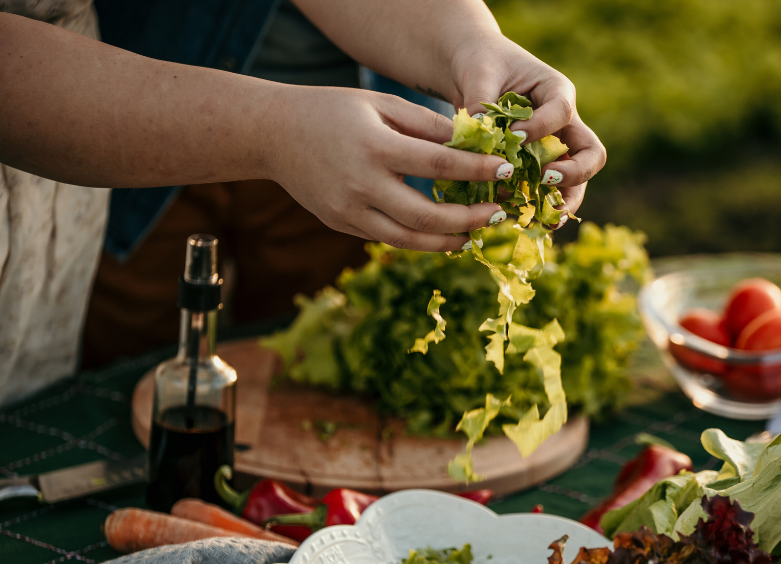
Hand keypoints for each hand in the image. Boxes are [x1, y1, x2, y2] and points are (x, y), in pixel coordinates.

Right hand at [264, 86, 510, 250]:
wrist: (273, 135)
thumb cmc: (334, 111)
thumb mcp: (381, 105)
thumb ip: (426, 126)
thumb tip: (473, 144)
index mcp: (376, 148)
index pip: (439, 165)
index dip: (478, 170)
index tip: (507, 170)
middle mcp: (362, 185)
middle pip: (427, 215)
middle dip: (468, 219)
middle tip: (497, 214)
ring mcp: (350, 211)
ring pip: (408, 239)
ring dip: (447, 241)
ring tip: (473, 234)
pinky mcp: (343, 225)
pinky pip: (389, 239)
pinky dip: (419, 239)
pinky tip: (441, 234)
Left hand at [450, 36, 606, 217]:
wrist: (475, 74)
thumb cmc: (482, 65)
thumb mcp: (479, 75)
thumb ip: (479, 102)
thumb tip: (477, 134)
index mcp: (556, 91)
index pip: (563, 111)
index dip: (542, 126)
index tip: (514, 136)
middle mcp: (565, 123)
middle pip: (590, 153)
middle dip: (574, 173)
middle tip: (546, 181)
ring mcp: (556, 148)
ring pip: (577, 181)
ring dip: (564, 201)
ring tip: (546, 220)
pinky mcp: (539, 166)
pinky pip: (548, 191)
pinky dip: (538, 206)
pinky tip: (523, 219)